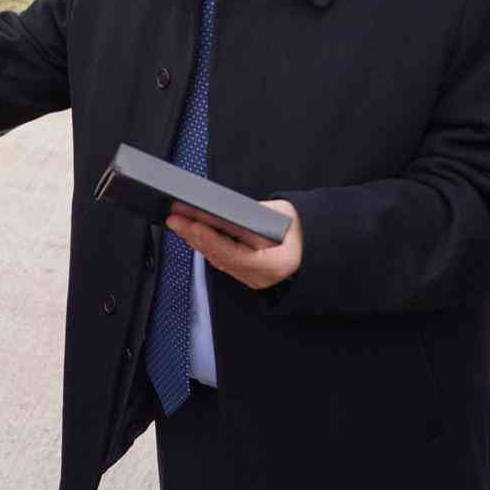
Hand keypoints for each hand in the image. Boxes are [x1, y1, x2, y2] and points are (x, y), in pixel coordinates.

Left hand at [165, 199, 302, 290]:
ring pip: (217, 260)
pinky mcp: (246, 275)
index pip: (236, 255)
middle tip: (175, 218)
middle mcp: (262, 277)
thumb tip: (223, 210)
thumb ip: (256, 215)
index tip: (194, 226)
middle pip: (221, 258)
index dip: (213, 241)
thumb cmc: (301, 227)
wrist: (314, 244)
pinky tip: (191, 232)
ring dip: (196, 241)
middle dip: (195, 236)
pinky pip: (221, 260)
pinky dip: (206, 246)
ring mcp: (253, 279)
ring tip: (178, 221)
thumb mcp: (283, 214)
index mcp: (276, 264)